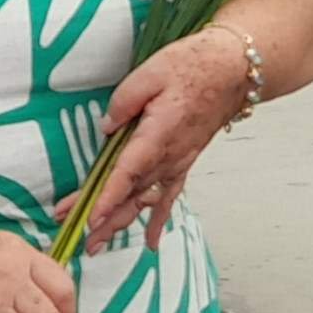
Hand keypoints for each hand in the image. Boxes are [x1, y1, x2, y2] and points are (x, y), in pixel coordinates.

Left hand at [59, 27, 245, 253]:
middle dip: (104, 218)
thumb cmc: (192, 66)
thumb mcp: (150, 73)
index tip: (91, 218)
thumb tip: (106, 129)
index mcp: (157, 134)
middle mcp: (169, 156)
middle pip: (130, 193)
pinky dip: (159, 220)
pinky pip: (169, 196)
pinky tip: (151, 243)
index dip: (108, 197)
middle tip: (80, 240)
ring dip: (120, 223)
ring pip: (144, 199)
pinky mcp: (183, 161)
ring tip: (98, 245)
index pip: (127, 172)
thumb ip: (123, 102)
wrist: (232, 71)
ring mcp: (178, 162)